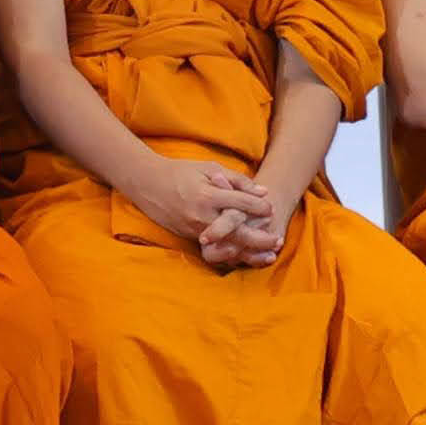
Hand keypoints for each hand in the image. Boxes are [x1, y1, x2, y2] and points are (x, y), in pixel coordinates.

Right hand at [123, 151, 273, 261]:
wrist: (147, 184)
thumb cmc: (180, 172)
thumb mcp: (209, 168)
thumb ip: (237, 180)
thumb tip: (263, 192)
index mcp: (207, 195)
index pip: (240, 203)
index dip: (258, 207)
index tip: (271, 208)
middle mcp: (201, 215)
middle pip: (236, 231)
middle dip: (260, 238)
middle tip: (278, 241)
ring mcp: (195, 229)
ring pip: (228, 245)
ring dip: (250, 251)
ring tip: (269, 255)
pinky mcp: (190, 236)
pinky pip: (216, 248)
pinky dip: (234, 252)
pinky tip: (248, 256)